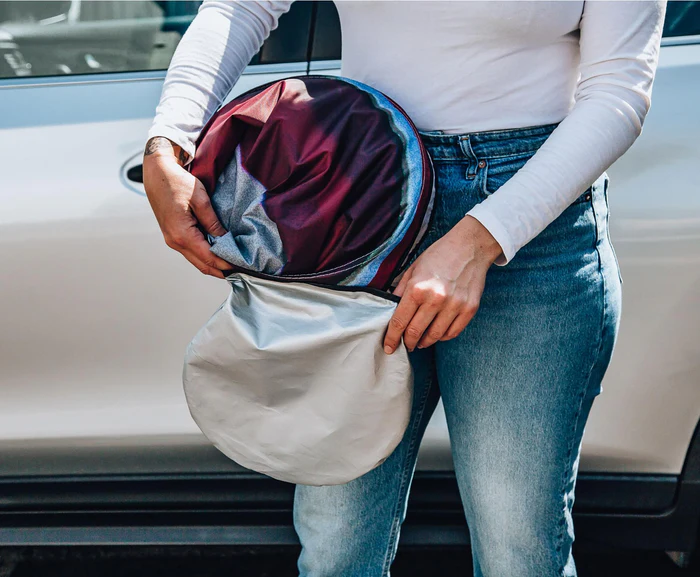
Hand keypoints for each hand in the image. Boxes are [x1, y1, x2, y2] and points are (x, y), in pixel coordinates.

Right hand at [142, 137, 231, 277]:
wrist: (156, 173)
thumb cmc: (177, 182)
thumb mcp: (200, 200)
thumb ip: (213, 223)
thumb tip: (225, 240)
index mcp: (182, 235)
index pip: (209, 258)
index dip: (227, 264)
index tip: (243, 267)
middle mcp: (175, 242)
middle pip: (203, 265)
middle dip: (222, 270)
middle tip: (241, 271)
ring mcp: (172, 240)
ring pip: (197, 260)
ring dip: (214, 264)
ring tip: (233, 264)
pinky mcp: (173, 235)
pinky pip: (192, 252)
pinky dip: (206, 256)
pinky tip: (219, 253)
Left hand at [383, 216, 502, 353]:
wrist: (470, 246)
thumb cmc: (439, 255)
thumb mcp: (413, 268)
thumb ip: (400, 290)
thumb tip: (390, 309)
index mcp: (417, 288)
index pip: (399, 321)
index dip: (392, 338)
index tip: (388, 347)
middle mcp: (435, 299)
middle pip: (415, 332)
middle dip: (407, 342)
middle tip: (405, 345)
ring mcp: (454, 305)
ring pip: (434, 336)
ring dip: (424, 342)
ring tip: (420, 342)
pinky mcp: (469, 309)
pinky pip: (453, 332)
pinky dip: (442, 337)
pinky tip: (437, 334)